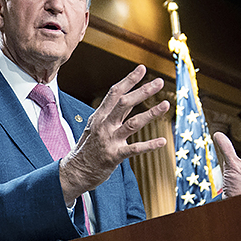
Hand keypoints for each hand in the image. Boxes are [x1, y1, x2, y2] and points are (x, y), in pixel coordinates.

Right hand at [59, 65, 169, 202]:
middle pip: (125, 103)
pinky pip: (134, 149)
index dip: (129, 80)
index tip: (142, 68)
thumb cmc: (87, 149)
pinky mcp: (114, 156)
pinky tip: (163, 141)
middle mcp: (104, 125)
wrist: (75, 171)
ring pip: (132, 123)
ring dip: (150, 113)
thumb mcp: (94, 126)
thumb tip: (126, 98)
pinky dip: (149, 145)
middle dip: (143, 91)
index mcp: (99, 116)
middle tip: (159, 82)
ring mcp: (109, 140)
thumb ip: (110, 114)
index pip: (115, 93)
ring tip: (165, 105)